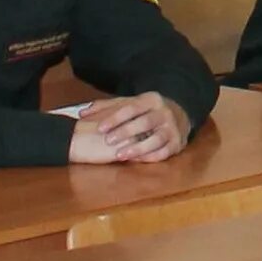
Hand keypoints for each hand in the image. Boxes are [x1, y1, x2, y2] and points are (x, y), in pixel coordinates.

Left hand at [68, 93, 189, 163]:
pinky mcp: (178, 143)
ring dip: (138, 148)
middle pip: (145, 122)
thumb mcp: (130, 104)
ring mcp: (173, 128)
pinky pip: (165, 152)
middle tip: (108, 141)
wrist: (180, 114)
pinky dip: (151, 157)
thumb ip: (106, 107)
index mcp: (151, 100)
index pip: (131, 108)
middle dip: (126, 132)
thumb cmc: (147, 111)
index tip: (100, 128)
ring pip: (156, 139)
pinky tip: (137, 161)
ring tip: (120, 155)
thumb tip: (82, 113)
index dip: (115, 118)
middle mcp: (165, 112)